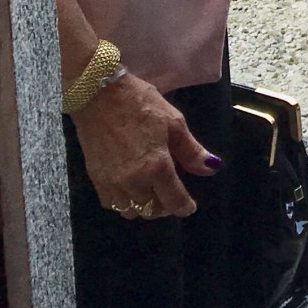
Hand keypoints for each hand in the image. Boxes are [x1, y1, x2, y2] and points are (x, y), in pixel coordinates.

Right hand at [70, 73, 219, 220]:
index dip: (184, 207)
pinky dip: (125, 203)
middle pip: (152, 210)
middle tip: (172, 193)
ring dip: (144, 206)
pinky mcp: (96, 180)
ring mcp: (112, 183)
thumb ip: (192, 150)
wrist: (99, 96)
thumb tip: (211, 168)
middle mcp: (133, 181)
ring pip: (131, 211)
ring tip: (152, 191)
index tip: (189, 207)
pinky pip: (112, 205)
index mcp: (156, 166)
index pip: (173, 201)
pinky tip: (131, 188)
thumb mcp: (174, 122)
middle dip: (165, 206)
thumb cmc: (141, 104)